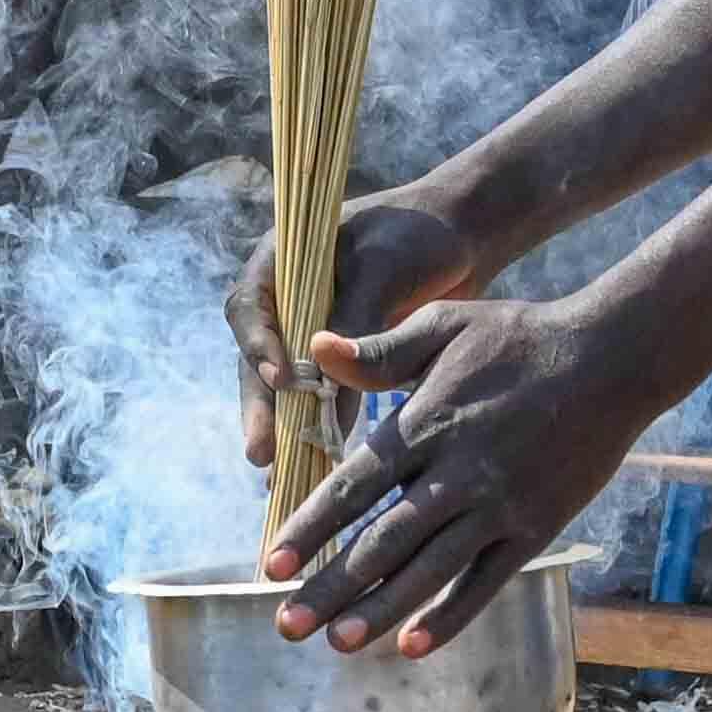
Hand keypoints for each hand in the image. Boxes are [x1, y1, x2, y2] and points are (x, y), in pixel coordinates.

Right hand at [226, 186, 479, 468]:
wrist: (462, 236)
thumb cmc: (418, 235)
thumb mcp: (383, 269)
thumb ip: (353, 321)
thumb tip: (321, 386)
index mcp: (280, 261)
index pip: (249, 306)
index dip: (258, 345)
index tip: (281, 378)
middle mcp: (284, 300)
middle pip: (258, 357)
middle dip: (261, 407)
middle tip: (261, 453)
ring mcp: (308, 331)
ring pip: (283, 385)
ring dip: (283, 428)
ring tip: (279, 476)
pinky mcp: (337, 358)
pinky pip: (317, 397)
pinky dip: (317, 426)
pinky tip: (315, 465)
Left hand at [263, 291, 669, 656]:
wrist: (612, 358)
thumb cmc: (520, 337)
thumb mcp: (445, 324)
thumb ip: (380, 350)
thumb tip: (314, 350)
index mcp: (426, 424)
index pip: (353, 486)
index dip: (309, 528)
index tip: (270, 566)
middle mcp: (457, 473)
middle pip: (382, 541)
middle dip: (331, 586)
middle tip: (286, 624)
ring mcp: (498, 506)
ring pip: (429, 569)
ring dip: (381, 610)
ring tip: (337, 642)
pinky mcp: (535, 528)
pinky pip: (487, 581)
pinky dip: (451, 615)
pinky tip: (414, 645)